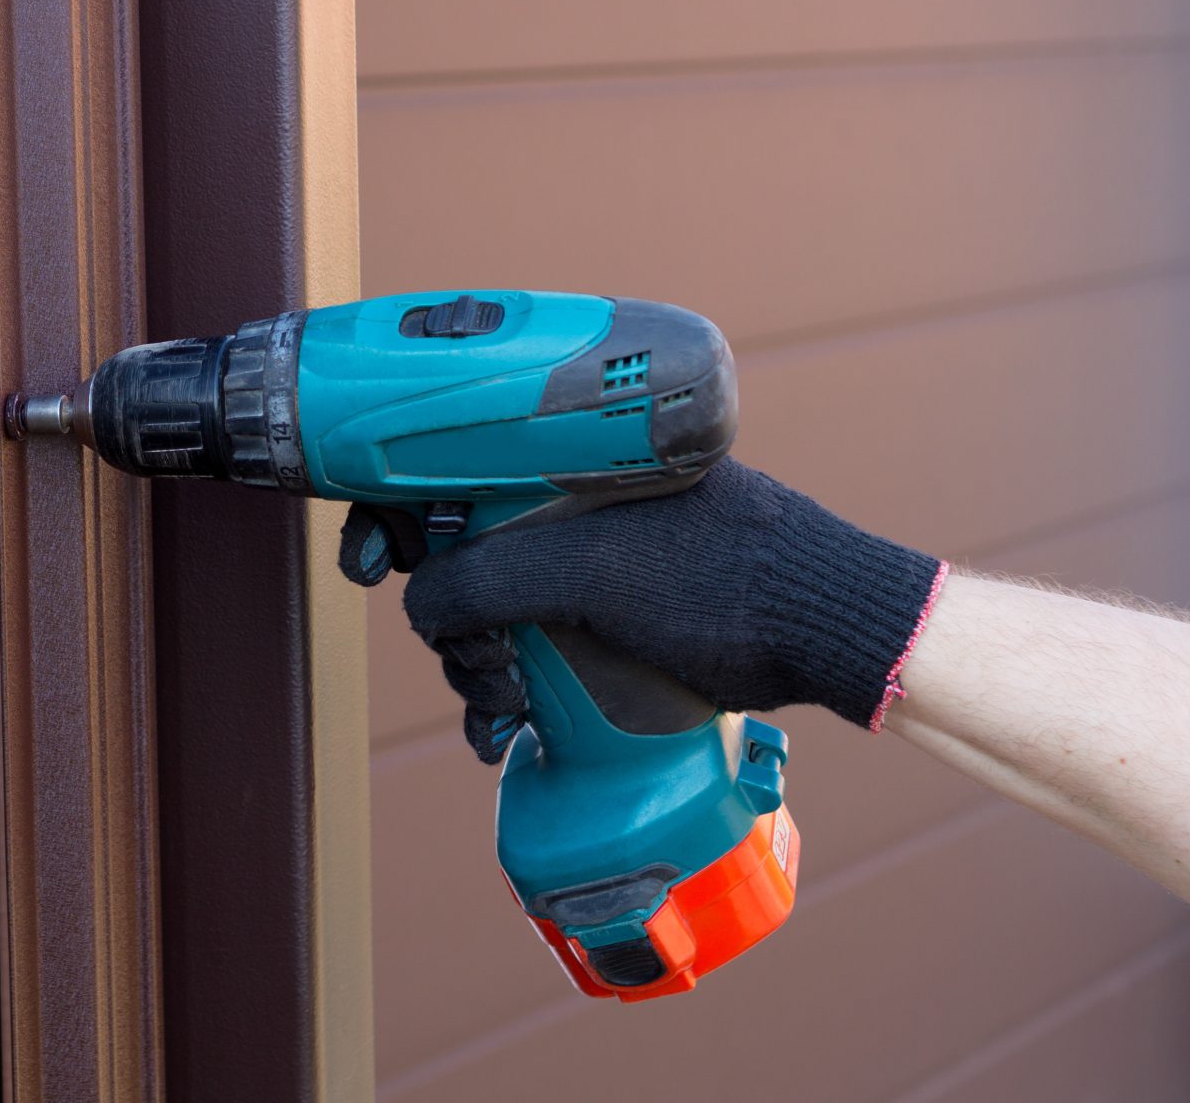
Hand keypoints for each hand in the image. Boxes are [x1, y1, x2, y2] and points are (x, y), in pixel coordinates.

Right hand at [345, 461, 946, 761]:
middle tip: (472, 665)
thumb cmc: (722, 575)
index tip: (365, 561)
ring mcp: (589, 567)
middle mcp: (565, 505)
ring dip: (475, 668)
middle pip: (457, 555)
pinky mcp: (609, 624)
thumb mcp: (589, 569)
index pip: (444, 467)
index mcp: (557, 460)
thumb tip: (417, 603)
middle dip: (446, 621)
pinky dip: (508, 691)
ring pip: (491, 614)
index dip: (391, 512)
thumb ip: (488, 576)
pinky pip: (532, 651)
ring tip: (502, 710)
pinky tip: (506, 729)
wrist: (824, 634)